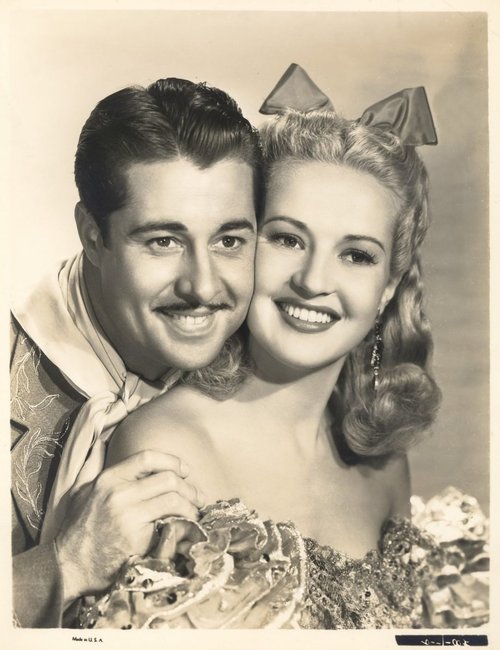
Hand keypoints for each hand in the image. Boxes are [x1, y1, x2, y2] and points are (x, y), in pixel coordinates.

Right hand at [55, 450, 203, 603]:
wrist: (70, 568)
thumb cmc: (77, 530)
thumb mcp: (81, 493)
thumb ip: (94, 468)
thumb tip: (103, 445)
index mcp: (108, 479)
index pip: (147, 458)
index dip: (171, 461)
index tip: (184, 470)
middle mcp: (119, 493)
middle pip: (168, 479)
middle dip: (189, 487)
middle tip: (198, 497)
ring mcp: (128, 516)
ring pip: (173, 500)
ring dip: (191, 506)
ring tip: (196, 513)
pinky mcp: (137, 538)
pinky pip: (170, 524)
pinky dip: (183, 524)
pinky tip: (187, 528)